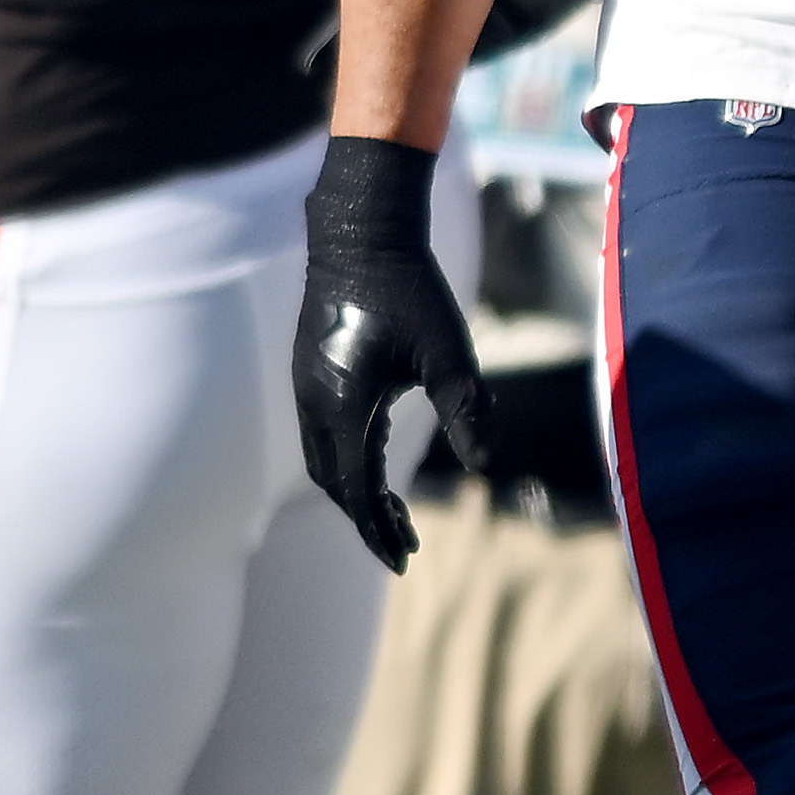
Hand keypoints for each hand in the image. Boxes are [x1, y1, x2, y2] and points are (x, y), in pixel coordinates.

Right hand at [293, 139, 493, 572]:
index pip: (357, 489)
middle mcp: (315, 403)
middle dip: (366, 518)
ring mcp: (308, 387)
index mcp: (344, 405)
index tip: (403, 560)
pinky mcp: (312, 372)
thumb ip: (467, 410)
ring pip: (325, 460)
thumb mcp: (449, 352)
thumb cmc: (410, 289)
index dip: (378, 529)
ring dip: (356, 490)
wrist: (360, 234)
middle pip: (335, 483)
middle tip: (404, 544)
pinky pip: (325, 433)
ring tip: (395, 513)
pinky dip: (351, 459)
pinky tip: (381, 459)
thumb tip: (486, 463)